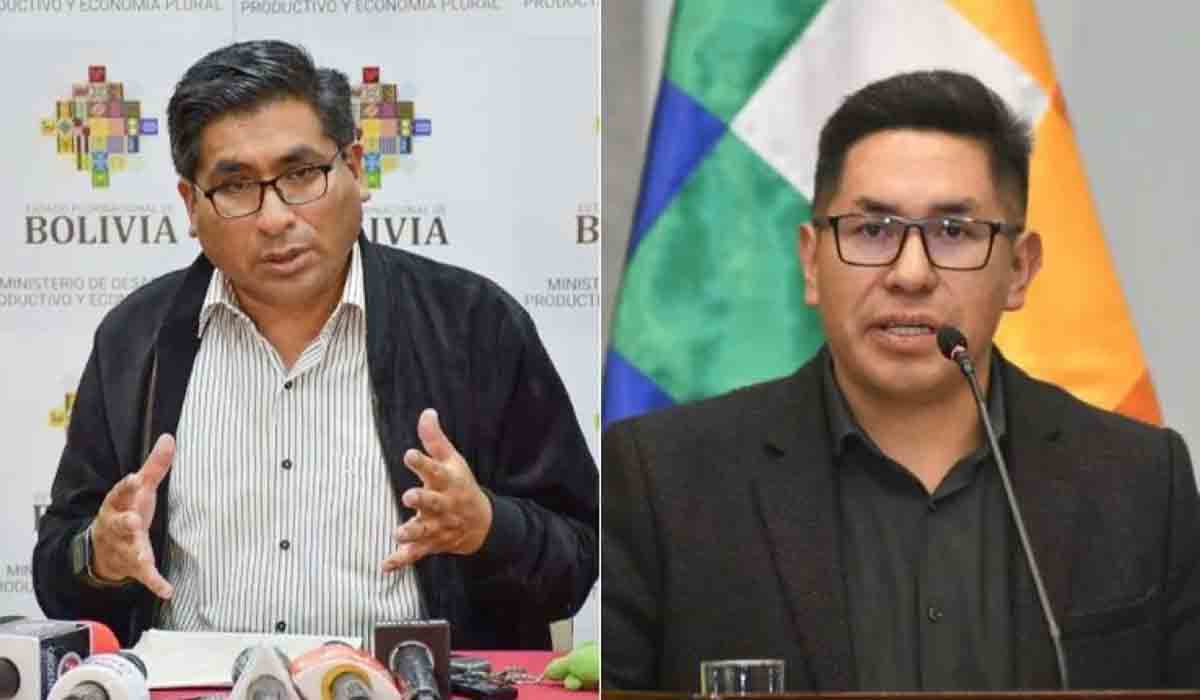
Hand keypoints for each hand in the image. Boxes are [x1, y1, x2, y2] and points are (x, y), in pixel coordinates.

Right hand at [91, 433, 174, 597]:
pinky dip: (155, 583)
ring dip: (136, 553)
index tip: (134, 478)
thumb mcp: (140, 489)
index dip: (126, 486)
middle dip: (125, 522)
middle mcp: (118, 526)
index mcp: (118, 505)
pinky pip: (144, 575)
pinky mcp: (134, 566)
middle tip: (132, 520)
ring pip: (129, 550)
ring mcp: (124, 548)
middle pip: (120, 523)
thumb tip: (168, 437)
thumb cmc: (126, 512)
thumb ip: (155, 465)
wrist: (103, 550)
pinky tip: (167, 590)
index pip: (120, 493)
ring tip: (143, 557)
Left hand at [382, 409, 492, 571]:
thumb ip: (435, 440)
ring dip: (412, 533)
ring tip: (398, 533)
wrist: (481, 523)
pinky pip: (415, 554)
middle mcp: (444, 505)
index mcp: (448, 482)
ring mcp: (438, 527)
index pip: (436, 470)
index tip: (409, 454)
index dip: (423, 462)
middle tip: (409, 496)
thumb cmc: (460, 485)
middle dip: (422, 500)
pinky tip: (386, 565)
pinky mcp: (430, 544)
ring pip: (425, 531)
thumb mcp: (452, 460)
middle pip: (433, 503)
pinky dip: (401, 560)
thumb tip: (426, 412)